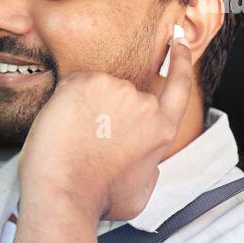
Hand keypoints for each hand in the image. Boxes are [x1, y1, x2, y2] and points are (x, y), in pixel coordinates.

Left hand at [14, 37, 192, 242]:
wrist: (64, 193)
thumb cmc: (96, 200)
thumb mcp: (140, 194)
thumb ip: (150, 171)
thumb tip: (151, 165)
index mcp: (161, 130)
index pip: (179, 86)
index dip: (180, 61)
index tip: (178, 42)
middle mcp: (144, 106)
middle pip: (123, 94)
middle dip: (103, 112)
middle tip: (83, 141)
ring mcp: (116, 90)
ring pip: (96, 90)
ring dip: (84, 108)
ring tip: (74, 140)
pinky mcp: (86, 83)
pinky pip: (74, 85)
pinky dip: (65, 102)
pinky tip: (63, 127)